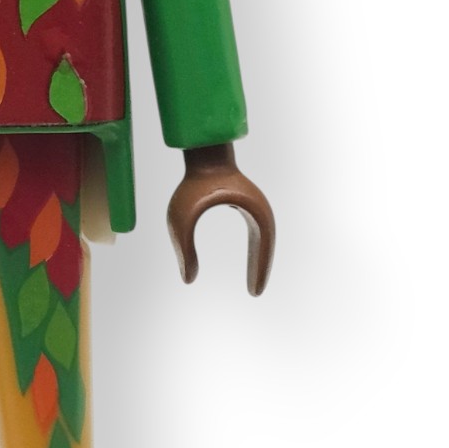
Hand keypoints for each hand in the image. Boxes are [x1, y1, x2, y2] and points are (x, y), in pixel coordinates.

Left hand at [166, 143, 275, 294]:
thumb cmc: (192, 184)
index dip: (259, 271)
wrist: (202, 154)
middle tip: (255, 293)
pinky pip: (257, 233)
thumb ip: (184, 249)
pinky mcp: (245, 204)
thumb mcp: (182, 219)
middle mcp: (258, 209)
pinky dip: (256, 250)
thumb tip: (188, 279)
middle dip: (260, 269)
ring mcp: (253, 206)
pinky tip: (251, 263)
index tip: (254, 292)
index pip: (263, 248)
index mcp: (253, 212)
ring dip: (259, 260)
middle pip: (266, 246)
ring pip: (263, 240)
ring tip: (254, 284)